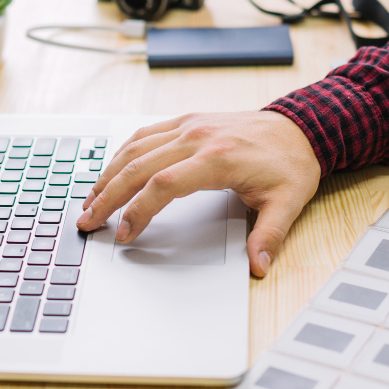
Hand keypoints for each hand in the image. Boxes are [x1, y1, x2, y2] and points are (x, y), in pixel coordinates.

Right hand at [75, 111, 321, 276]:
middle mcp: (197, 137)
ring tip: (89, 201)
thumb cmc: (291, 164)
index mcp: (218, 158)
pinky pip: (145, 135)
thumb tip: (258, 267)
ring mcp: (189, 126)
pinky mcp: (186, 121)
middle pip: (138, 166)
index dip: (139, 211)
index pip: (163, 185)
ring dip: (108, 175)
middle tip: (87, 221)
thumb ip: (269, 236)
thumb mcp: (288, 203)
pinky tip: (111, 172)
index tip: (124, 234)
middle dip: (107, 196)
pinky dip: (122, 154)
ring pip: (135, 148)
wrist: (302, 126)